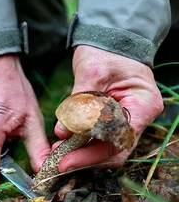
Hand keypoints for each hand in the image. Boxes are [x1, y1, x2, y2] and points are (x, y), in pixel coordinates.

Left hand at [54, 45, 163, 171]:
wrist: (109, 40)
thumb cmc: (105, 51)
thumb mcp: (91, 74)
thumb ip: (78, 104)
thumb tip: (63, 133)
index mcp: (143, 105)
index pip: (118, 141)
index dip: (91, 155)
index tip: (66, 160)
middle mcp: (139, 116)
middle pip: (114, 150)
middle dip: (85, 158)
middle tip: (58, 161)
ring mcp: (128, 119)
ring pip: (107, 147)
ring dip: (83, 152)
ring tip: (58, 152)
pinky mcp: (113, 118)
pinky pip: (100, 137)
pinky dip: (83, 142)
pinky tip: (65, 143)